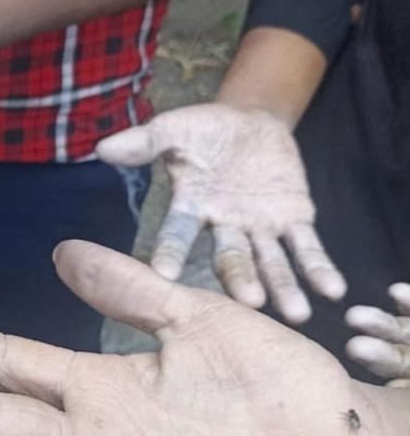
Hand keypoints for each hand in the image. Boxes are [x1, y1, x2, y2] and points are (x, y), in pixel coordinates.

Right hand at [97, 103, 344, 321]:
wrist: (250, 123)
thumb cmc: (204, 130)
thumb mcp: (175, 129)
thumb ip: (144, 142)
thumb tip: (102, 149)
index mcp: (191, 208)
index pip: (177, 234)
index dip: (170, 252)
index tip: (162, 275)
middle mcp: (224, 228)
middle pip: (232, 259)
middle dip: (242, 280)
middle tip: (250, 302)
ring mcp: (260, 229)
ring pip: (271, 263)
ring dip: (284, 288)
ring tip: (298, 312)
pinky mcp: (293, 221)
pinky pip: (307, 249)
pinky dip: (319, 269)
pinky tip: (333, 290)